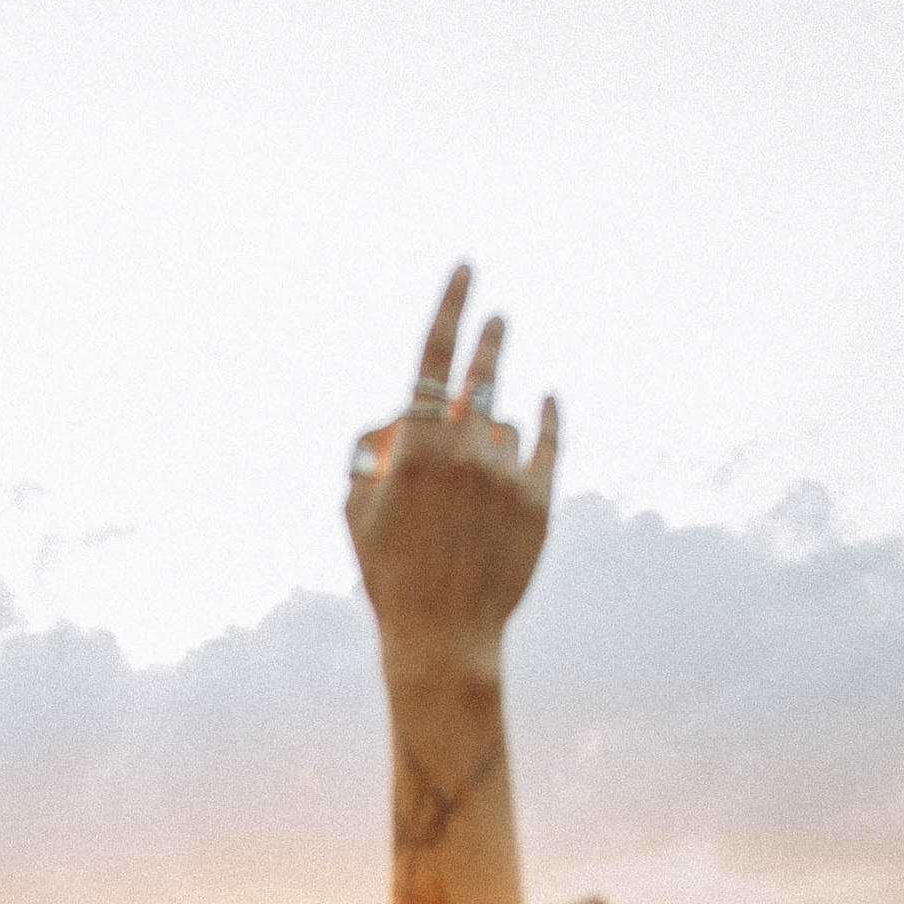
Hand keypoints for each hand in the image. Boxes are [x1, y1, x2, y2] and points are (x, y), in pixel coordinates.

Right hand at [345, 264, 557, 664]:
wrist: (443, 635)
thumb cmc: (388, 574)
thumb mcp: (356, 511)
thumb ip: (371, 454)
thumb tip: (401, 416)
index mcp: (415, 446)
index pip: (435, 355)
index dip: (451, 305)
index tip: (468, 267)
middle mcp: (465, 449)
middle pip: (482, 372)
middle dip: (489, 338)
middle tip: (497, 316)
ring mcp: (506, 473)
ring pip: (502, 423)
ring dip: (487, 435)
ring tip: (469, 489)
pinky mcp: (539, 500)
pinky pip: (545, 442)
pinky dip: (545, 420)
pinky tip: (547, 398)